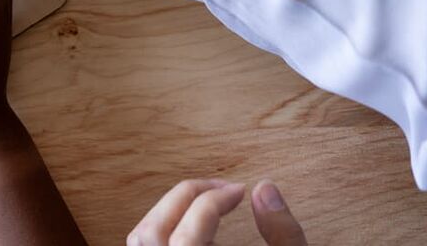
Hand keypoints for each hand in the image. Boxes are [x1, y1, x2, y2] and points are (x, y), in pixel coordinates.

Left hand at [127, 180, 306, 245]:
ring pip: (141, 238)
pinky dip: (163, 229)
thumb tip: (267, 188)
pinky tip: (192, 225)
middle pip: (153, 230)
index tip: (241, 190)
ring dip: (170, 210)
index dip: (216, 200)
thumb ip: (285, 236)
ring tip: (206, 201)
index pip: (191, 229)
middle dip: (188, 197)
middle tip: (222, 189)